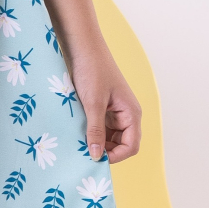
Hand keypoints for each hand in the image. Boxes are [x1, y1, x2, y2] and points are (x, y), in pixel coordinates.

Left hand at [67, 42, 141, 164]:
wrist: (83, 47)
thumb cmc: (92, 71)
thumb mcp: (93, 103)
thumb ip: (95, 130)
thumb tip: (96, 156)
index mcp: (131, 113)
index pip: (131, 146)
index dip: (115, 157)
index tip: (94, 160)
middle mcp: (126, 115)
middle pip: (121, 145)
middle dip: (105, 151)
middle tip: (83, 154)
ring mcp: (114, 112)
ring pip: (109, 137)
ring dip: (96, 142)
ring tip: (78, 144)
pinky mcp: (102, 108)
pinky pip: (100, 127)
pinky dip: (90, 133)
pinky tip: (76, 133)